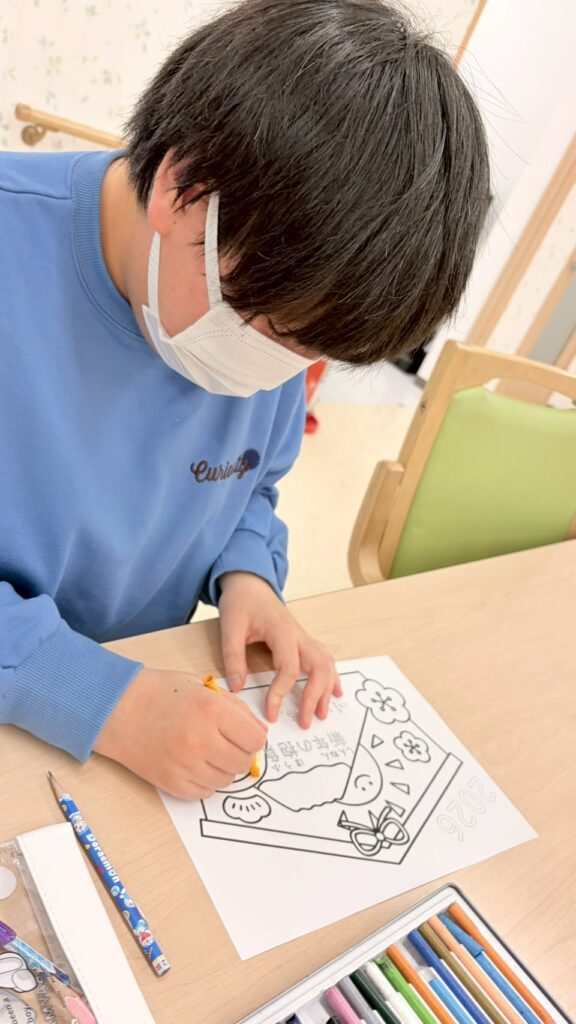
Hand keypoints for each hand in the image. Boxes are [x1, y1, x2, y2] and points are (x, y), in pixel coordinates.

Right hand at [94, 668, 266, 799]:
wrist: (117, 709)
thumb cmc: (159, 693)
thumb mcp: (202, 688)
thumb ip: (235, 709)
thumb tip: (260, 732)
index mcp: (211, 711)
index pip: (255, 740)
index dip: (253, 737)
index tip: (244, 734)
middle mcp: (200, 741)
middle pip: (243, 763)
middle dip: (240, 753)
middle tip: (226, 742)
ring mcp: (184, 765)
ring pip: (225, 780)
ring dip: (223, 768)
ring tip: (207, 751)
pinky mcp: (170, 783)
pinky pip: (204, 793)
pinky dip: (204, 781)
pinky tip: (194, 763)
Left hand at [218, 572, 342, 726]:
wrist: (250, 584)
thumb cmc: (241, 603)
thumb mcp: (230, 628)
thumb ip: (233, 657)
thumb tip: (236, 687)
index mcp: (282, 631)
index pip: (289, 667)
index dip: (281, 692)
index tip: (271, 713)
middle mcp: (299, 635)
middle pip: (319, 667)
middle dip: (314, 696)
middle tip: (304, 721)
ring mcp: (304, 637)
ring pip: (326, 664)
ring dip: (327, 689)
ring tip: (321, 714)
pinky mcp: (303, 641)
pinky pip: (324, 659)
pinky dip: (331, 677)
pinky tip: (335, 693)